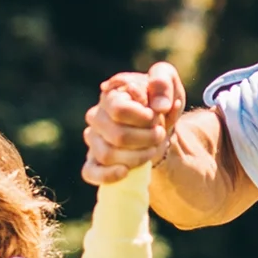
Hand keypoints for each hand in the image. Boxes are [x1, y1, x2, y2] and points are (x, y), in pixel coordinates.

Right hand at [83, 61, 185, 183]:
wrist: (161, 127)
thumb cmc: (160, 101)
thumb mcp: (168, 82)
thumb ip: (163, 83)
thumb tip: (159, 105)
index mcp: (109, 94)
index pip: (119, 111)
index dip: (143, 118)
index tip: (157, 116)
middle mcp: (96, 116)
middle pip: (117, 136)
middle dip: (146, 139)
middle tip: (160, 135)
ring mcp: (93, 139)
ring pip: (106, 155)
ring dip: (136, 157)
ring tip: (151, 150)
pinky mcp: (93, 161)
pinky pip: (89, 172)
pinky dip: (108, 175)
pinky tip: (125, 172)